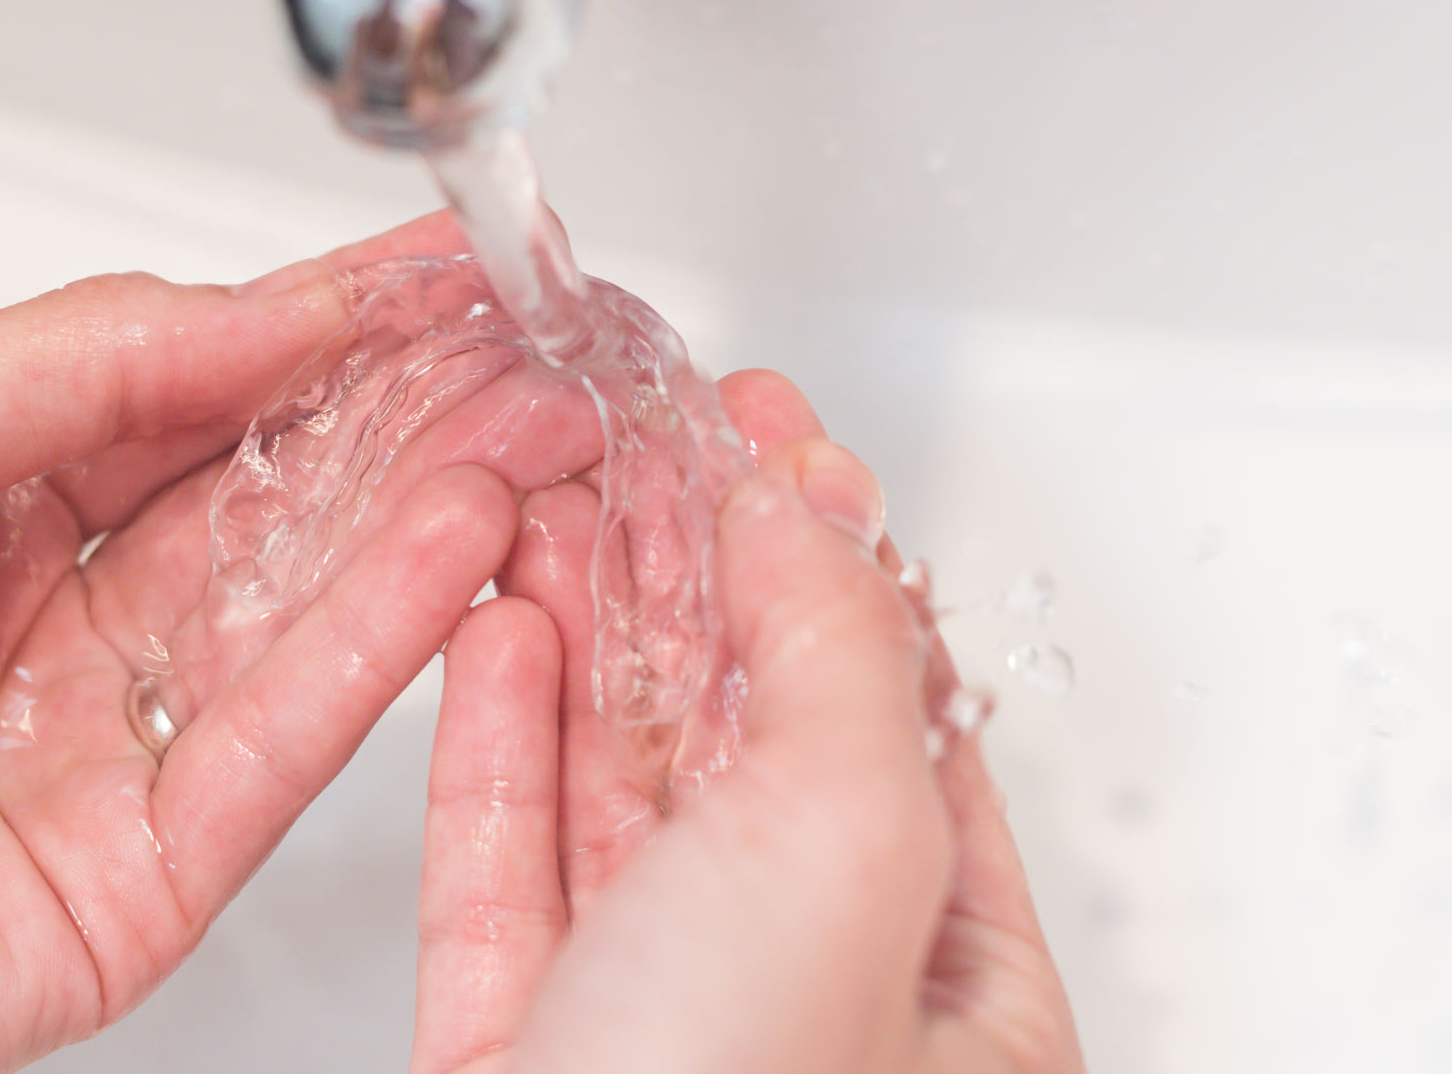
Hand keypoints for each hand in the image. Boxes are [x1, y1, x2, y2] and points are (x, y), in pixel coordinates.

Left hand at [0, 214, 533, 1071]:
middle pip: (281, 497)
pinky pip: (289, 739)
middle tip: (530, 344)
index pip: (205, 395)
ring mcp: (123, 742)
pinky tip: (459, 540)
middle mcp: (72, 617)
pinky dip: (385, 638)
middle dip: (415, 411)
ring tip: (532, 421)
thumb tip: (263, 311)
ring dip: (431, 508)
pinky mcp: (156, 869)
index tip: (435, 270)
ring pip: (309, 608)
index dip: (328, 327)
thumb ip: (80, 360)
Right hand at [410, 374, 1083, 1072]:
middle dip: (693, 573)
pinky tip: (496, 640)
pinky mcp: (516, 1048)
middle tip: (651, 442)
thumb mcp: (843, 843)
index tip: (780, 439)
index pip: (907, 720)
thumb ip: (836, 650)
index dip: (840, 557)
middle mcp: (811, 1006)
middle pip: (752, 740)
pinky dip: (497, 746)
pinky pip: (505, 870)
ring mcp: (659, 1028)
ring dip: (585, 634)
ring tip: (557, 503)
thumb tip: (802, 507)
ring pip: (619, 796)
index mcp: (955, 995)